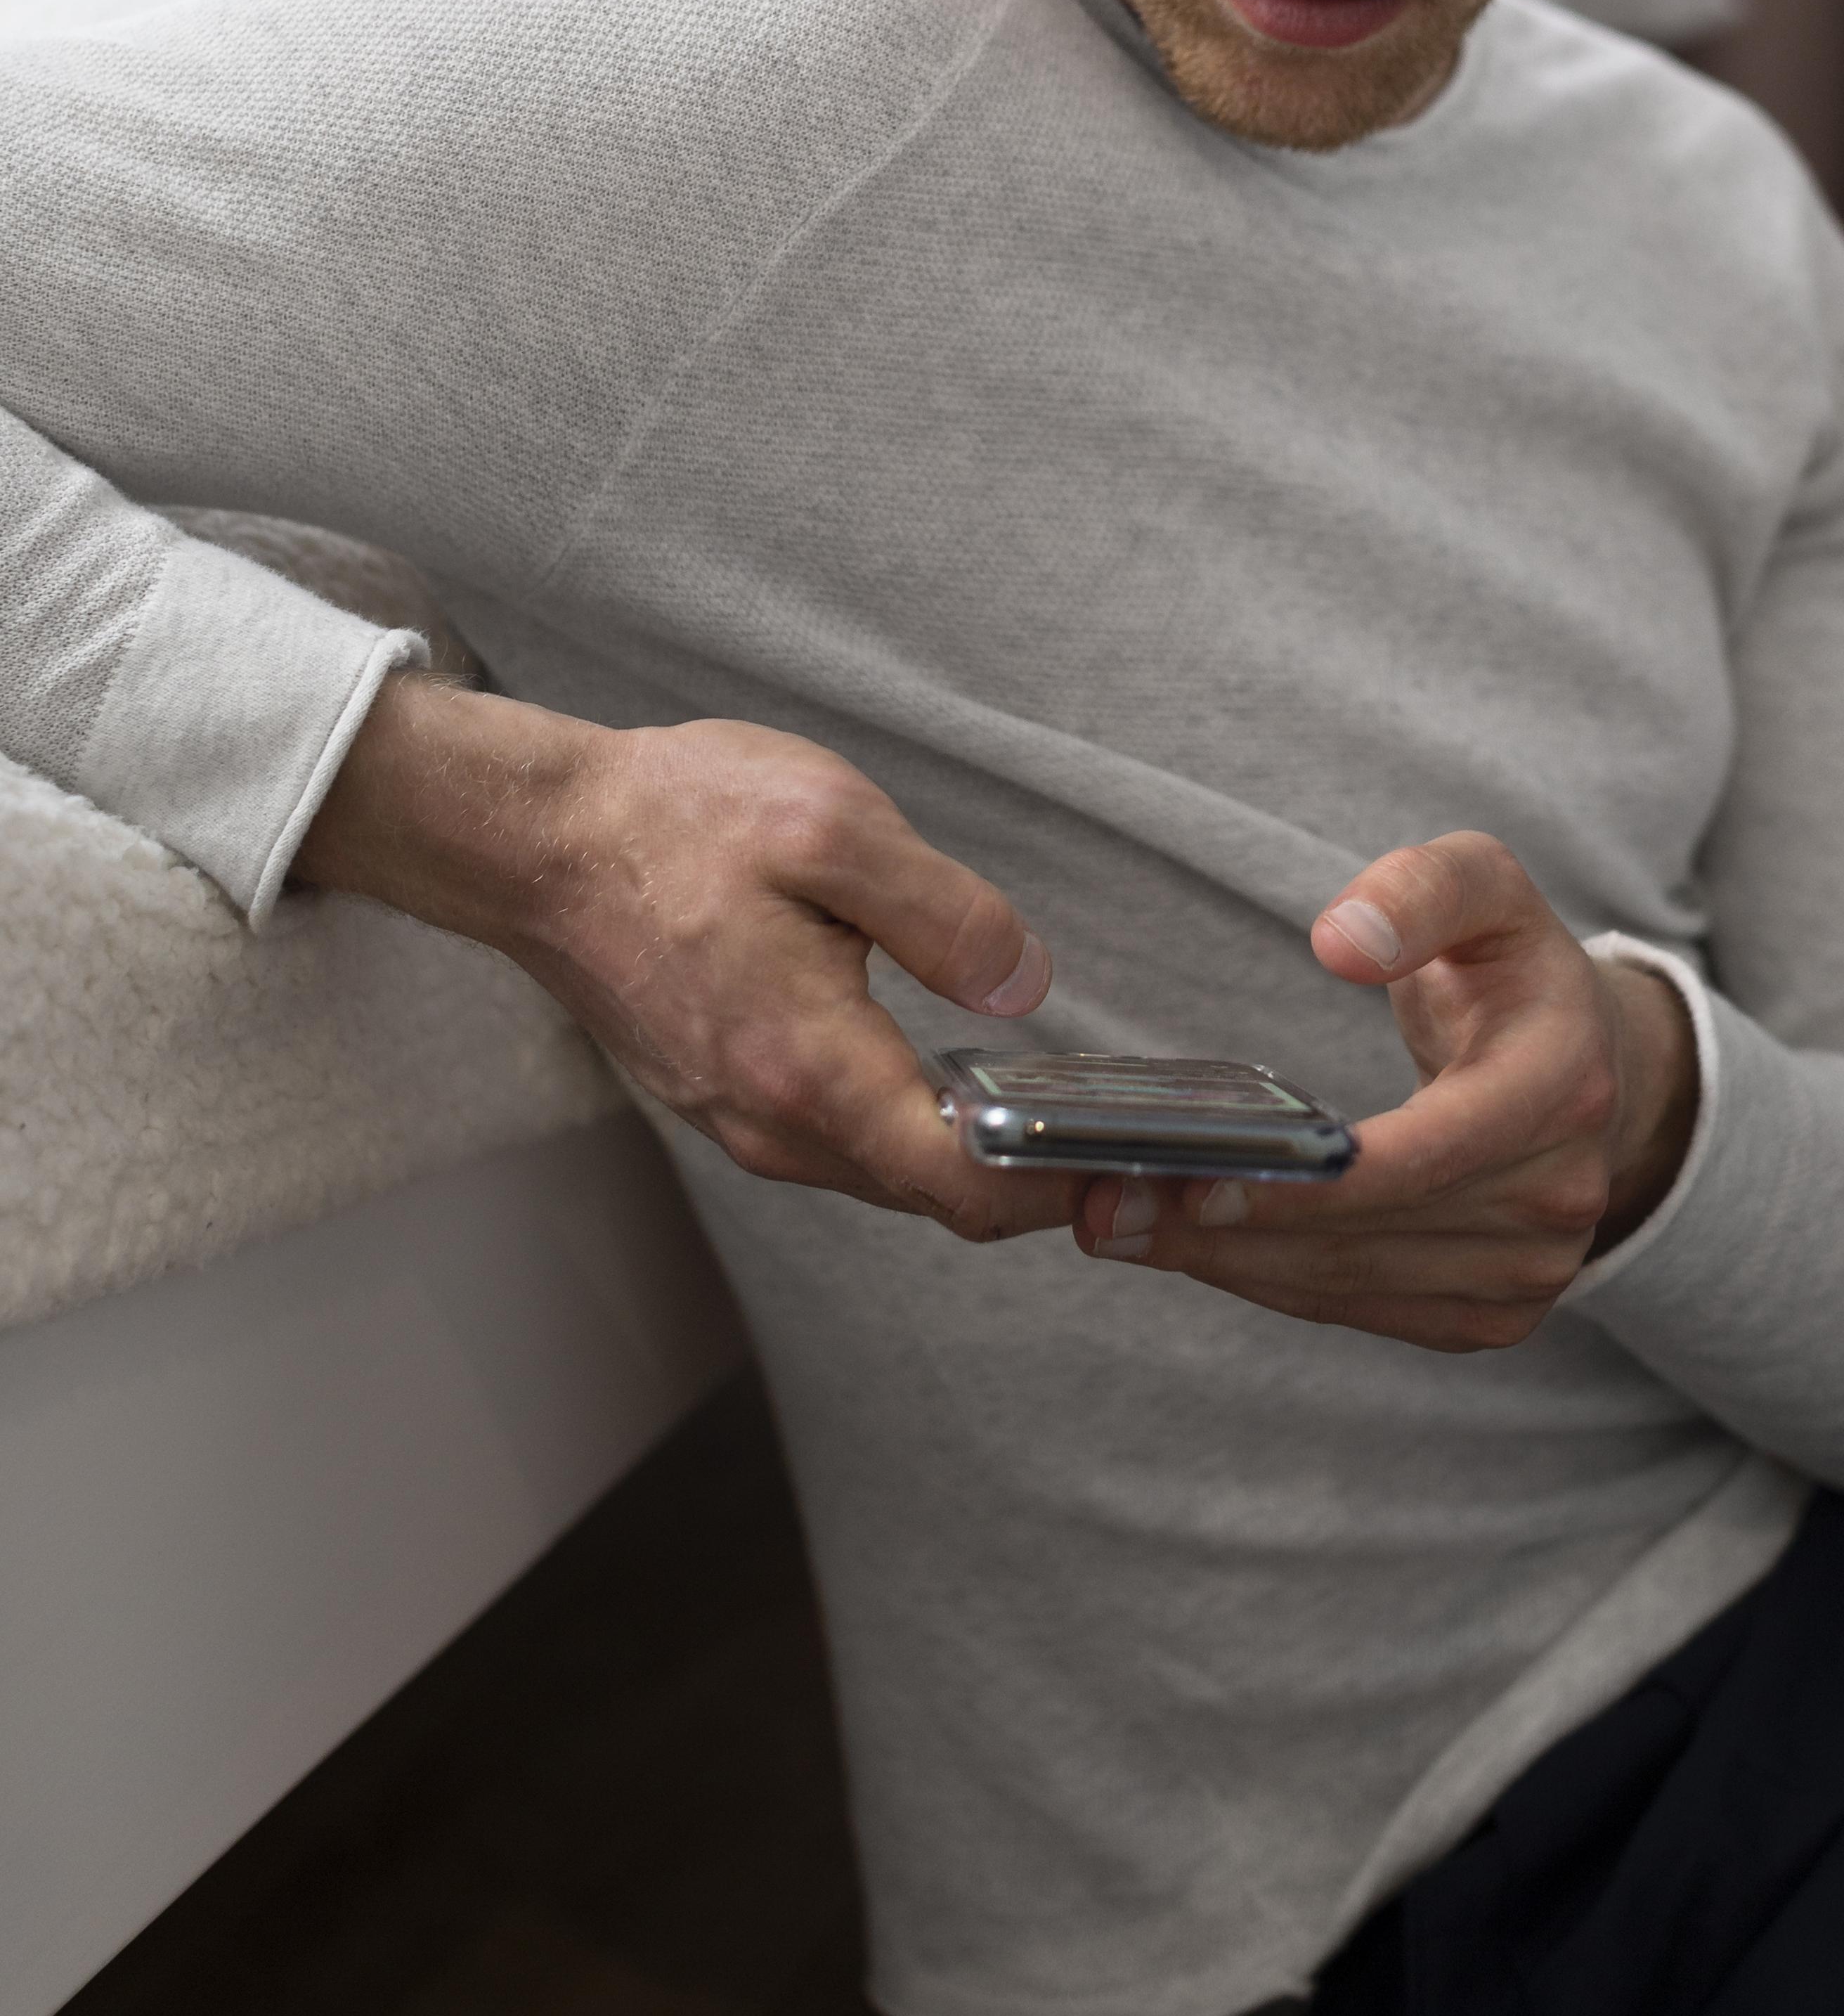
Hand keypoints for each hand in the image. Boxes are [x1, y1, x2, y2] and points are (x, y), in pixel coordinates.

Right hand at [297, 672, 1078, 1241]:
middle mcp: (771, 1121)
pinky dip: (904, 1129)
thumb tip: (1027, 984)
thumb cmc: (675, 819)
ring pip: (883, 1172)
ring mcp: (740, 1120)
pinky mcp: (722, 1099)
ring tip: (1052, 1107)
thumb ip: (943, 914)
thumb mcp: (831, 826)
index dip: (1059, 1186)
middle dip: (1030, 1179)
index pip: (962, 1184)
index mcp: (809, 1064)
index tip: (1133, 1163)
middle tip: (1121, 1137)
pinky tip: (947, 1077)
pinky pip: (837, 1141)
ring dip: (966, 1156)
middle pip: (931, 1196)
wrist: (538, 839)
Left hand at [1073, 832, 1699, 1350]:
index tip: (1196, 1177)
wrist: (1584, 1061)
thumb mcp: (1484, 885)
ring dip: (1231, 1264)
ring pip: (1354, 1285)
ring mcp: (1532, 1271)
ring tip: (1119, 1223)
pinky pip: (1361, 1310)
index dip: (1312, 1183)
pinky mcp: (1491, 1313)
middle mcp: (1559, 1197)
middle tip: (1105, 1202)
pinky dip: (1270, 1283)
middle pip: (1373, 1235)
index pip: (1428, 1155)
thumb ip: (1420, 889)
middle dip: (1233, 1227)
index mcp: (1563, 1086)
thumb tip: (1339, 942)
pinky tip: (1193, 1248)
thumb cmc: (1510, 964)